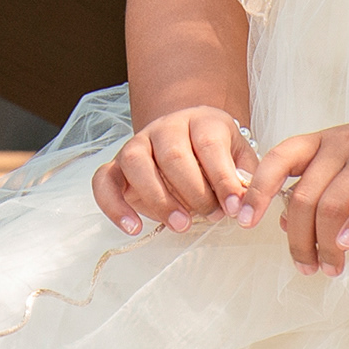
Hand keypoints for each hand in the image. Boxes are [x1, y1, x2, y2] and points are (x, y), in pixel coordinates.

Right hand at [92, 106, 256, 234]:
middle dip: (195, 192)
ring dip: (159, 198)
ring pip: (136, 162)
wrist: (188, 141)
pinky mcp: (116, 165)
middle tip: (212, 216)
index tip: (236, 209)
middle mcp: (165, 126)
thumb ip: (244, 179)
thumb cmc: (216, 157)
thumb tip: (245, 204)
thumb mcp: (239, 160)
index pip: (209, 144)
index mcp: (201, 121)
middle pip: (173, 154)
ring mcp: (137, 143)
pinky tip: (133, 227)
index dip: (223, 179)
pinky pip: (104, 180)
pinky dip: (113, 206)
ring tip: (181, 225)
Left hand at [237, 109, 348, 276]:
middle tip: (306, 268)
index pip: (277, 158)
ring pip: (331, 200)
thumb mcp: (348, 163)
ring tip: (331, 268)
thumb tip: (279, 221)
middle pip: (302, 194)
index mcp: (323, 141)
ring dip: (325, 242)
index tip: (243, 222)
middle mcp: (342, 144)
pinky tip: (348, 243)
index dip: (256, 189)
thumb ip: (315, 186)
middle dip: (297, 237)